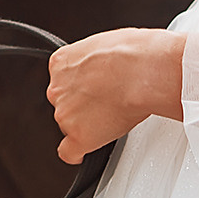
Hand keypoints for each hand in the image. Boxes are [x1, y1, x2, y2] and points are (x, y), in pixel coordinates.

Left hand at [44, 28, 183, 163]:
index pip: (62, 81)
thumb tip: (105, 64)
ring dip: (86, 124)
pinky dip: (78, 153)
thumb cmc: (133, 53)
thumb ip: (95, 60)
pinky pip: (69, 152)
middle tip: (106, 103)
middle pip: (64, 104)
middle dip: (82, 105)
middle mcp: (57, 89)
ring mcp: (65, 114)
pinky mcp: (79, 136)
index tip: (92, 90)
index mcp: (61, 63)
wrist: (142, 72)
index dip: (80, 88)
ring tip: (113, 117)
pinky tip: (86, 151)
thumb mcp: (104, 44)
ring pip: (70, 126)